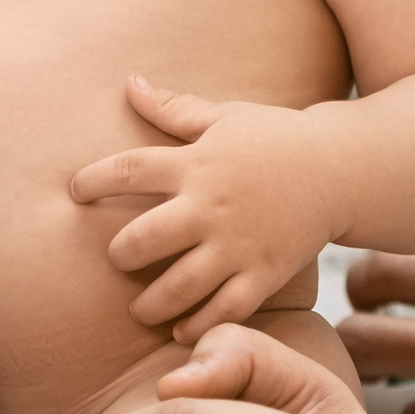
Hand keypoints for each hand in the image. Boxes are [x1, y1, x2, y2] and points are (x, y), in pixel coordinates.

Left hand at [69, 77, 335, 343]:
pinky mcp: (264, 273)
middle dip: (120, 255)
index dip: (93, 181)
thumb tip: (129, 82)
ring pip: (179, 285)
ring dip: (150, 304)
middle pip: (144, 239)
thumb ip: (173, 108)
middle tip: (118, 260)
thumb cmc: (275, 139)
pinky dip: (199, 326)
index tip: (75, 192)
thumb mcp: (224, 116)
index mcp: (195, 163)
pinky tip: (181, 331)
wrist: (339, 169)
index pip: (128, 170)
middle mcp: (210, 206)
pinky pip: (225, 310)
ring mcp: (237, 243)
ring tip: (140, 309)